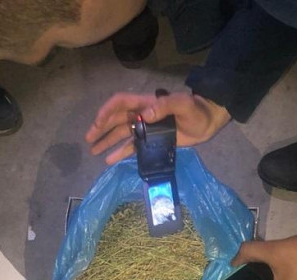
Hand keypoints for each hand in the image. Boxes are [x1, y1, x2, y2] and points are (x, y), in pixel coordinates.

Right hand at [85, 91, 230, 164]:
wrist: (207, 122)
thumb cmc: (195, 110)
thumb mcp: (183, 104)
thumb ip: (165, 106)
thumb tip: (145, 114)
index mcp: (146, 103)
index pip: (120, 103)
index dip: (106, 112)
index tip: (97, 124)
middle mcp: (141, 115)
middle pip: (115, 120)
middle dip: (101, 129)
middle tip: (89, 140)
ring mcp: (145, 128)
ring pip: (121, 134)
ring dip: (107, 142)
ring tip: (94, 152)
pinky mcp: (151, 141)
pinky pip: (132, 147)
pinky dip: (120, 152)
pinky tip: (110, 160)